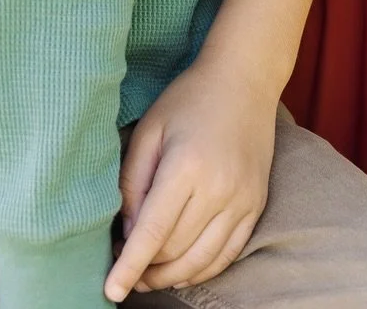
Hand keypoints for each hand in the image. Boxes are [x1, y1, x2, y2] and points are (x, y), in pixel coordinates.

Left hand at [103, 0, 319, 299]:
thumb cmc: (189, 100)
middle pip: (174, 251)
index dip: (128, 267)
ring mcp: (243, 199)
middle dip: (144, 269)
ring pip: (200, 261)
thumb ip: (133, 183)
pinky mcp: (256, 205)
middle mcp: (219, 188)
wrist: (245, 78)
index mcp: (186, 166)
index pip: (152, 232)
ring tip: (148, 276)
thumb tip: (129, 234)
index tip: (110, 292)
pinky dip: (201, 270)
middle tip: (124, 265)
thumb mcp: (149, 131)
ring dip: (171, 277)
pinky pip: (227, 255)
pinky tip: (181, 268)